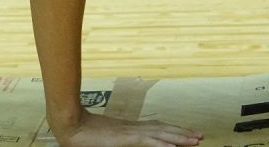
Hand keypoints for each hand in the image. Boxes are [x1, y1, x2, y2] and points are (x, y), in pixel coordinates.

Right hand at [56, 111, 201, 146]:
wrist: (69, 123)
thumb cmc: (81, 134)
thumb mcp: (103, 141)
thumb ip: (113, 141)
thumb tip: (118, 140)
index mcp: (127, 128)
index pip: (155, 128)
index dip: (171, 131)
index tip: (185, 134)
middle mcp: (132, 127)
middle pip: (163, 128)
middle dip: (182, 133)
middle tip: (199, 136)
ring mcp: (129, 131)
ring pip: (160, 133)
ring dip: (179, 137)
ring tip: (196, 140)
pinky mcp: (125, 137)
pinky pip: (148, 141)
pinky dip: (163, 143)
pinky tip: (175, 146)